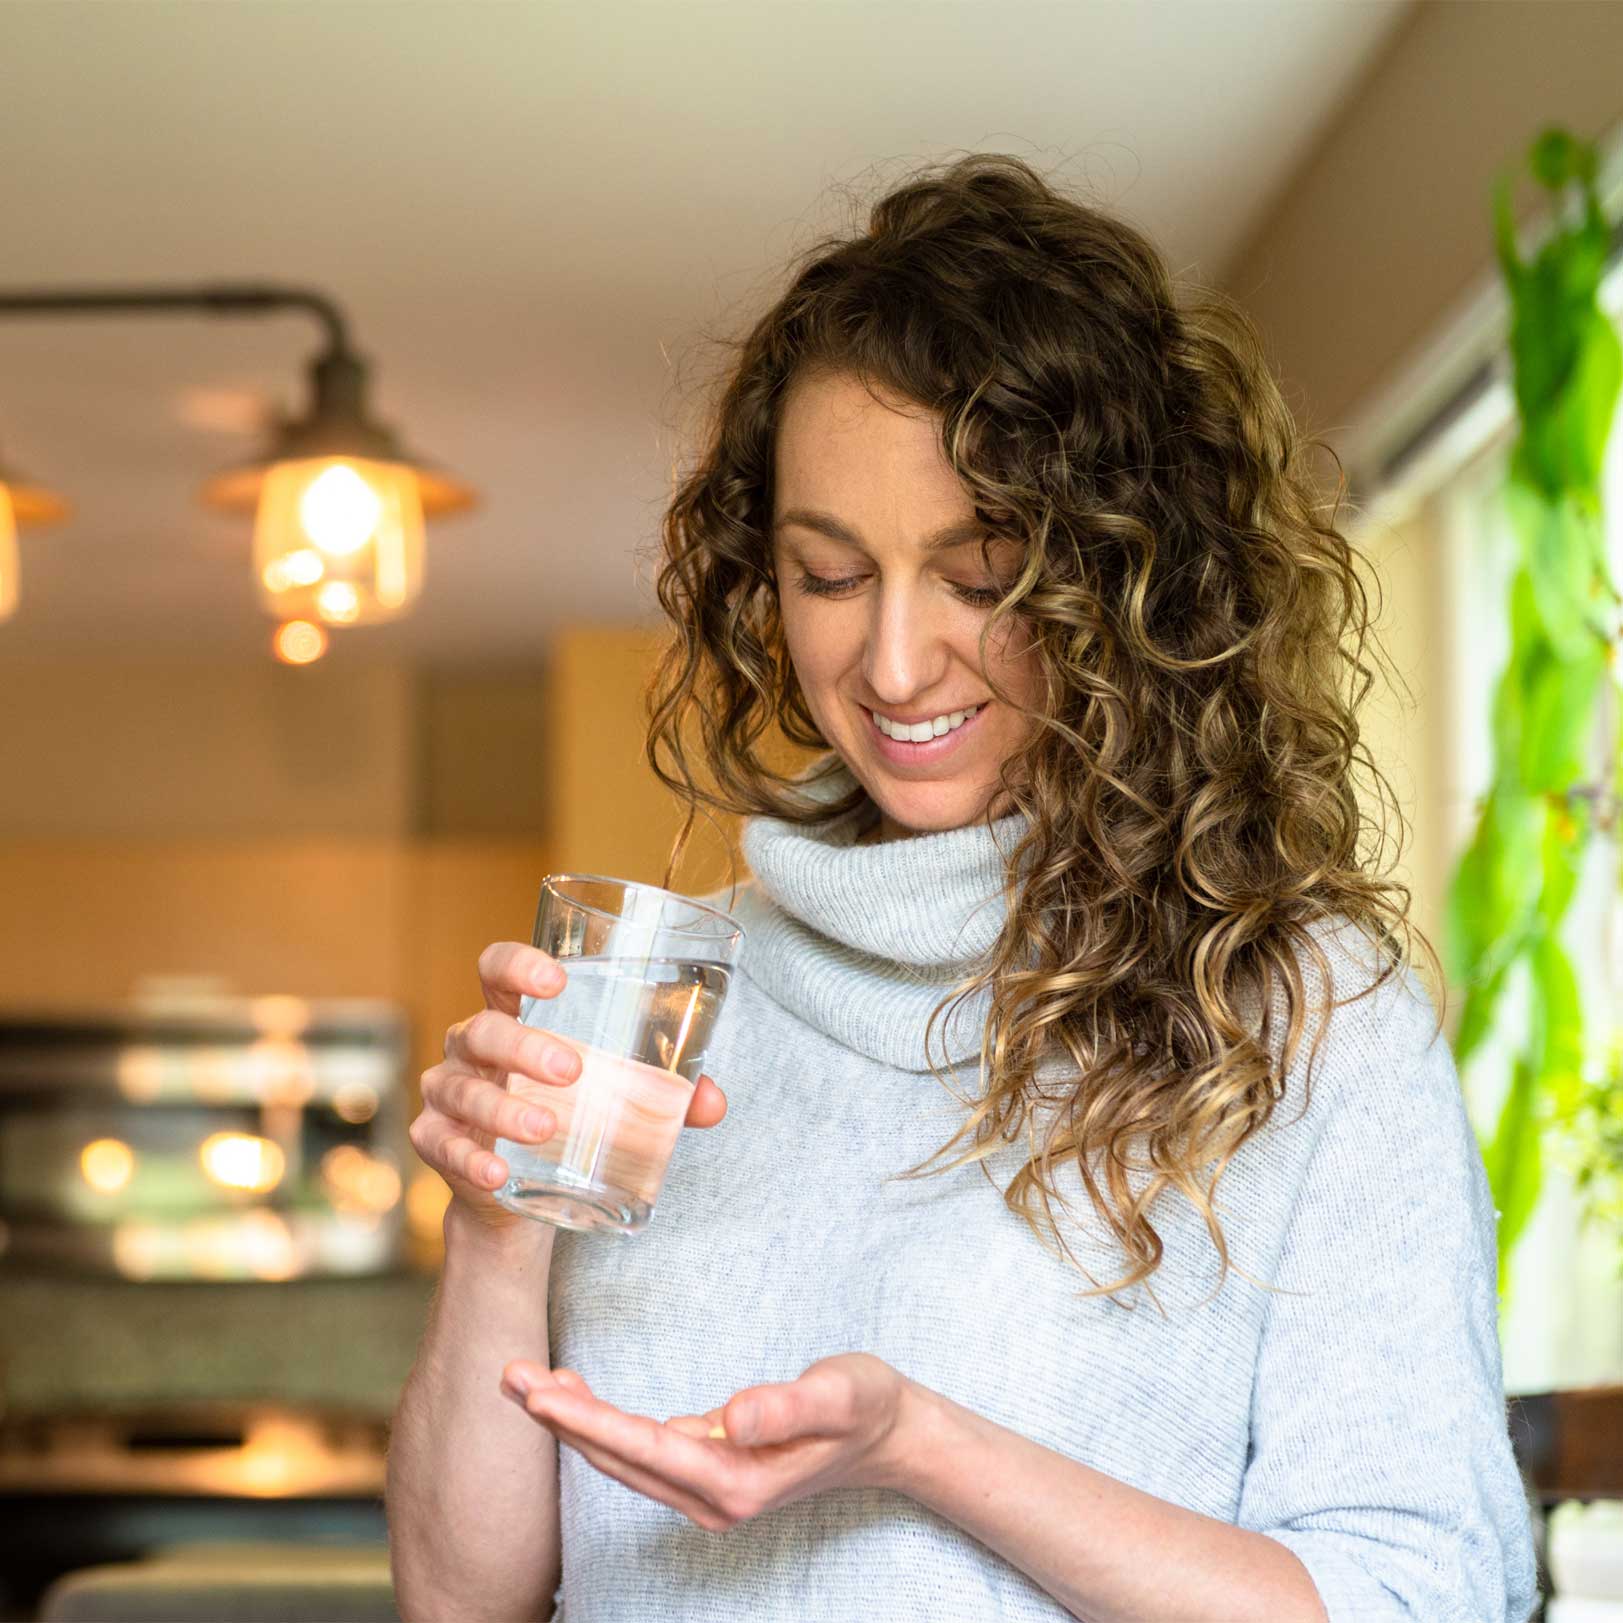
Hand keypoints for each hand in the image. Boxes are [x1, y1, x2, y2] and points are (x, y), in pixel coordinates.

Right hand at [410, 940, 728, 1233]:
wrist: (520, 1191)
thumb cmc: (570, 1113)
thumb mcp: (612, 1094)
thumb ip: (665, 1093)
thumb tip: (714, 1104)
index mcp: (512, 1015)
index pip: (497, 969)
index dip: (518, 965)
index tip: (557, 978)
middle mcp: (471, 1046)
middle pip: (484, 1030)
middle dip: (526, 1046)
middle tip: (572, 1070)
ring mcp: (448, 1093)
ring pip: (464, 1091)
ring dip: (504, 1109)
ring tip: (546, 1128)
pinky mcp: (436, 1143)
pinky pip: (442, 1146)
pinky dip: (470, 1159)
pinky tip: (497, 1172)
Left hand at [497, 1352, 910, 1531]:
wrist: (889, 1434)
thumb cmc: (866, 1406)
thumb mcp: (841, 1394)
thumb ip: (789, 1405)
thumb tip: (733, 1417)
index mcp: (737, 1481)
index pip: (644, 1447)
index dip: (587, 1420)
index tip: (538, 1396)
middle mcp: (713, 1498)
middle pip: (619, 1457)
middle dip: (560, 1418)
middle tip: (508, 1374)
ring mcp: (707, 1492)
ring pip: (623, 1458)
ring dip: (573, 1421)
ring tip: (526, 1380)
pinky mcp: (707, 1473)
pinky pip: (639, 1451)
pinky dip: (601, 1424)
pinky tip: (575, 1396)